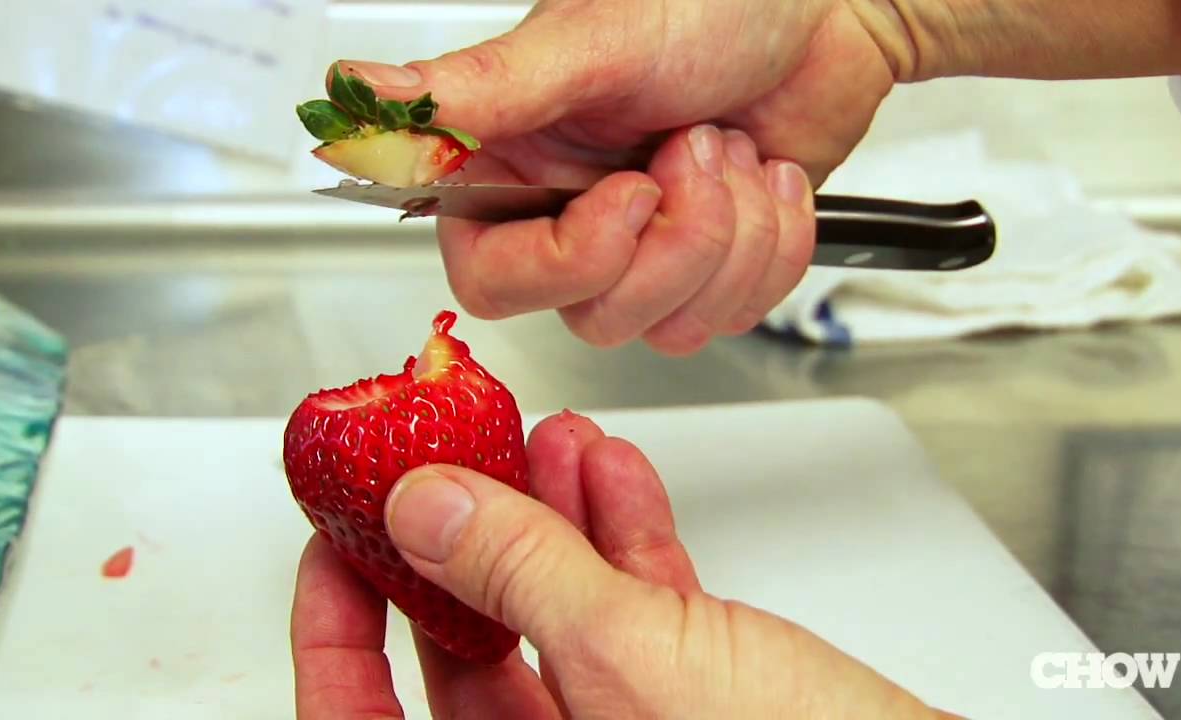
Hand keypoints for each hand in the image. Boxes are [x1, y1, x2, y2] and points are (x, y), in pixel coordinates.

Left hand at [290, 411, 961, 718]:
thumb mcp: (635, 663)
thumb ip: (523, 576)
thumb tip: (429, 509)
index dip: (334, 632)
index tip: (337, 539)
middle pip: (463, 654)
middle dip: (458, 537)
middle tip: (434, 463)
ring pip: (555, 620)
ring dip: (546, 520)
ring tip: (535, 443)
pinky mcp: (697, 702)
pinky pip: (633, 613)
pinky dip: (621, 536)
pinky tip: (610, 475)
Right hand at [332, 0, 908, 354]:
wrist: (823, 12)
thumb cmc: (712, 4)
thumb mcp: (592, 41)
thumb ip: (479, 89)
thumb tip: (357, 92)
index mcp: (517, 165)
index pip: (493, 281)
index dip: (571, 260)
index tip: (630, 195)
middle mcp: (570, 217)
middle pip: (593, 314)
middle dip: (674, 241)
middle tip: (693, 148)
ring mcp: (644, 249)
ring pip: (667, 325)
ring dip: (728, 235)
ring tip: (729, 149)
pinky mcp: (707, 267)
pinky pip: (733, 314)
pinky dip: (771, 246)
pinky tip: (764, 176)